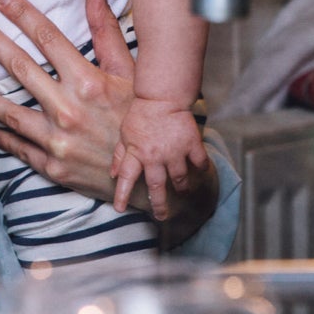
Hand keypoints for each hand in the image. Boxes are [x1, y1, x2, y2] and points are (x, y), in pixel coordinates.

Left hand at [0, 0, 219, 240]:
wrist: (151, 180)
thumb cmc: (141, 122)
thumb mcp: (131, 75)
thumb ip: (107, 32)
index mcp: (89, 83)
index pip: (48, 38)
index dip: (21, 13)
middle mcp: (69, 110)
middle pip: (20, 67)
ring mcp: (57, 141)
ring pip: (9, 111)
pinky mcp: (52, 167)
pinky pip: (17, 147)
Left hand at [111, 99, 208, 219]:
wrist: (162, 96)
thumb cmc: (141, 114)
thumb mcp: (125, 133)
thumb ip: (119, 155)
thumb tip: (112, 175)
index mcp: (137, 153)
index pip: (126, 178)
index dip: (122, 195)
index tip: (119, 209)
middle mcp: (155, 156)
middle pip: (156, 186)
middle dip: (158, 205)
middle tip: (161, 217)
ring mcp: (174, 151)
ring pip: (180, 178)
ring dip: (181, 188)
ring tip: (182, 192)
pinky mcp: (191, 143)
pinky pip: (199, 162)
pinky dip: (200, 168)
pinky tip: (199, 171)